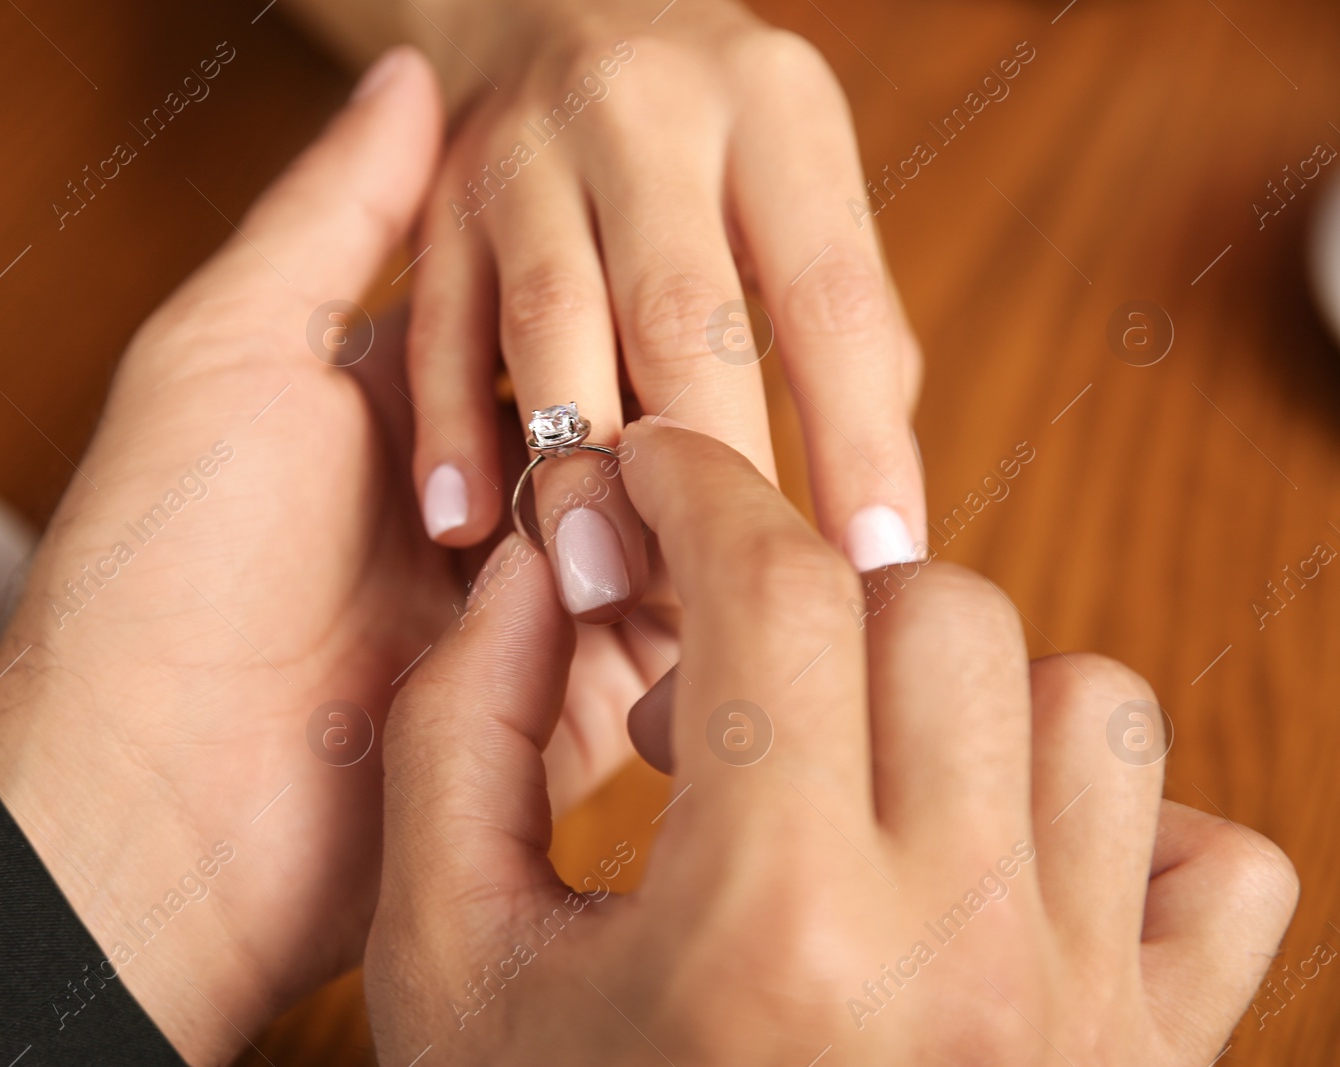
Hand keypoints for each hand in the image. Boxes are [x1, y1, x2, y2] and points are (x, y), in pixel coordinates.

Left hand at [0, 50, 625, 1064]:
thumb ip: (332, 218)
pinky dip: (690, 601)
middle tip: (696, 369)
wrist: (152, 796)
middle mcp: (470, 509)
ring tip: (705, 461)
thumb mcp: (228, 350)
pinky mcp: (564, 712)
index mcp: (400, 414)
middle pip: (614, 425)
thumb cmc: (163, 564)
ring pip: (658, 527)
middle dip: (656, 398)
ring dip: (676, 496)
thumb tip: (414, 80)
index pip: (545, 322)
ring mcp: (522, 612)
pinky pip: (664, 646)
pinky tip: (710, 556)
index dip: (605, 288)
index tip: (671, 245)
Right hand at [366, 421, 1295, 1064]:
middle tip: (713, 704)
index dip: (700, 490)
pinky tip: (984, 864)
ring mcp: (1086, 1022)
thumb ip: (459, 738)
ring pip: (1089, 704)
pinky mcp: (1153, 1065)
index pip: (776, 593)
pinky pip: (1213, 858)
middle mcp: (964, 967)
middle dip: (804, 604)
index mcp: (770, 935)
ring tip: (846, 783)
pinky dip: (1109, 823)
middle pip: (940, 612)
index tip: (653, 479)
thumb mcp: (445, 960)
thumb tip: (531, 566)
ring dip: (950, 696)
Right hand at [400, 0, 925, 619]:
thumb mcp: (795, 183)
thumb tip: (863, 516)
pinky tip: (466, 520)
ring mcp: (528, 149)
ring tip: (601, 587)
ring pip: (551, 323)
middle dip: (705, 473)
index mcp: (775, 110)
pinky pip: (435, 323)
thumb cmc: (706, 136)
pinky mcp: (439, 193)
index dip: (859, 439)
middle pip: (682, 313)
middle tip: (725, 615)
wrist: (554, 0)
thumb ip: (838, 328)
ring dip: (575, 466)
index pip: (831, 294)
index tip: (879, 565)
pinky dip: (447, 427)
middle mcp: (648, 112)